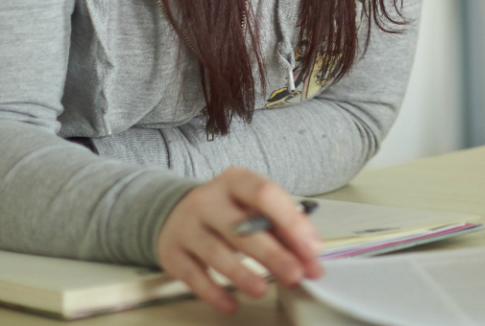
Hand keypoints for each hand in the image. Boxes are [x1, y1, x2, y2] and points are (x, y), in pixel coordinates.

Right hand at [154, 167, 322, 314]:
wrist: (175, 212)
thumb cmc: (226, 210)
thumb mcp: (252, 207)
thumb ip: (283, 230)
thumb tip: (310, 260)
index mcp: (236, 181)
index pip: (265, 194)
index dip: (291, 222)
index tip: (311, 248)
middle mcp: (209, 200)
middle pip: (242, 228)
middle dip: (272, 254)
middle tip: (295, 274)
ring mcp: (187, 226)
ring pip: (216, 253)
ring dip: (242, 274)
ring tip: (262, 290)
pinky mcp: (172, 253)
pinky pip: (193, 276)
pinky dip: (213, 292)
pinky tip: (231, 304)